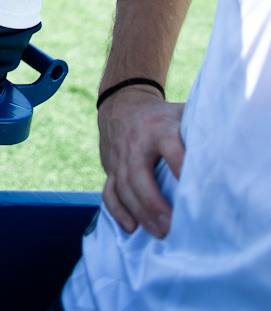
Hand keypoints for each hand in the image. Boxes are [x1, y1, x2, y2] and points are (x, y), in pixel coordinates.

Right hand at [99, 88, 184, 238]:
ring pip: (123, 187)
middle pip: (139, 174)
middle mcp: (135, 142)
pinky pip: (109, 191)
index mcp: (157, 127)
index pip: (168, 146)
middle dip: (154, 203)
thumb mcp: (178, 114)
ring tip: (160, 233)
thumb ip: (197, 130)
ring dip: (140, 213)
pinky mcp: (109, 167)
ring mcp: (119, 156)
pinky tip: (131, 227)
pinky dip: (117, 211)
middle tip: (171, 227)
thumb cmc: (160, 116)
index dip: (179, 165)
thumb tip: (226, 153)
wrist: (122, 102)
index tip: (193, 188)